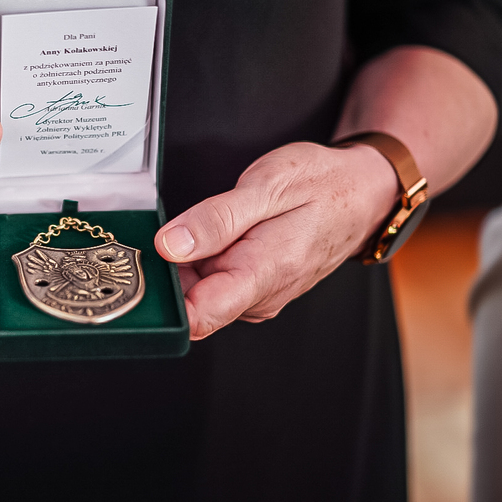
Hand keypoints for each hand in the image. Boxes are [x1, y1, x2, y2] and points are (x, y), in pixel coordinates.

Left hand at [154, 141, 398, 339]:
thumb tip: (169, 246)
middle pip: (189, 301)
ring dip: (182, 264)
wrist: (365, 192)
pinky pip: (212, 282)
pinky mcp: (252, 287)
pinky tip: (202, 236)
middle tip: (154, 233)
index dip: (161, 302)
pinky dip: (198, 261)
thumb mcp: (268, 185)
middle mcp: (259, 296)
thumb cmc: (323, 185)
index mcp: (262, 274)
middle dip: (165, 274)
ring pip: (197, 291)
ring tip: (185, 228)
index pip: (198, 317)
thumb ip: (216, 219)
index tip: (135, 275)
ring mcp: (256, 295)